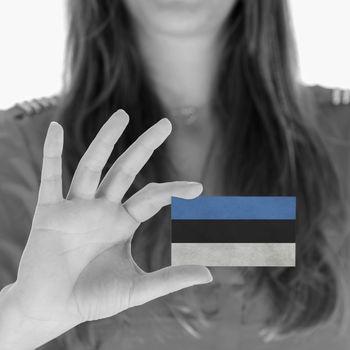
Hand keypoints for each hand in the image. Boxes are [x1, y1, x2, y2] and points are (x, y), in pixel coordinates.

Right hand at [1, 110, 211, 348]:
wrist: (51, 311)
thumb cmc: (92, 299)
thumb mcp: (136, 288)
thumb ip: (170, 280)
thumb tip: (209, 275)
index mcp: (122, 223)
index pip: (152, 196)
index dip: (174, 190)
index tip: (199, 188)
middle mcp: (102, 210)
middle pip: (125, 170)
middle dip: (145, 147)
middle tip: (166, 124)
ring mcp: (75, 208)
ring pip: (92, 166)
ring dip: (106, 141)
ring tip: (123, 115)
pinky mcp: (49, 213)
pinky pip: (49, 178)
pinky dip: (51, 153)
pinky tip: (55, 128)